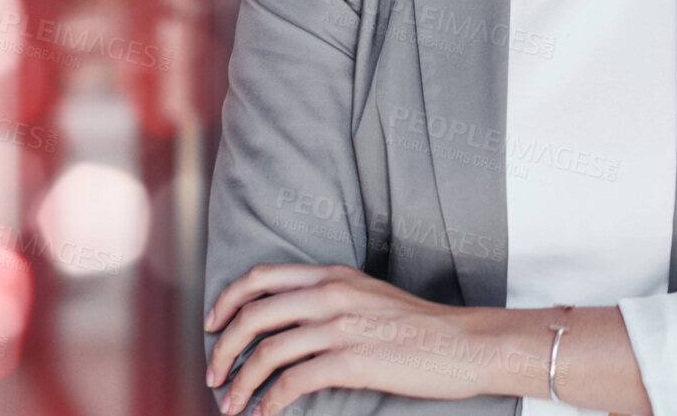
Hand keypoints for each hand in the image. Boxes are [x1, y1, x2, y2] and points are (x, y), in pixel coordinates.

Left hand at [202, 263, 482, 414]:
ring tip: (231, 404)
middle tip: (213, 374)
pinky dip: (271, 400)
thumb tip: (289, 322)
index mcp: (329, 275)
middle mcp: (329, 294)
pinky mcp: (351, 361)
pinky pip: (293, 381)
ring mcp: (339, 326)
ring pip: (267, 351)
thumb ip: (327, 298)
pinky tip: (265, 413)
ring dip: (242, 382)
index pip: (259, 277)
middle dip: (223, 348)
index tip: (212, 325)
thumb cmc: (418, 327)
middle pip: (253, 316)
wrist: (465, 343)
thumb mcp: (366, 295)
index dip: (227, 301)